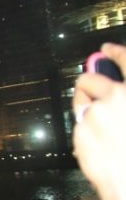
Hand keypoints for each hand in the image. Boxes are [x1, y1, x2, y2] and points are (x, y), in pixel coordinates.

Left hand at [73, 43, 125, 199]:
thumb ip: (125, 103)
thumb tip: (119, 97)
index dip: (114, 52)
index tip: (105, 49)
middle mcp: (118, 97)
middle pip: (89, 80)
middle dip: (86, 88)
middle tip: (92, 101)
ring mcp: (96, 113)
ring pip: (80, 105)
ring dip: (86, 113)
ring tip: (103, 134)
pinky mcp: (80, 130)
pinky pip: (79, 127)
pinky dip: (85, 135)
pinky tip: (100, 150)